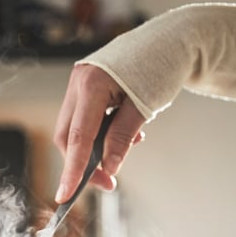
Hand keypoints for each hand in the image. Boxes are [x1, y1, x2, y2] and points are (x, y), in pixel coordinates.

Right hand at [53, 64, 145, 203]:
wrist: (169, 41)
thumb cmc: (159, 67)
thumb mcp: (143, 107)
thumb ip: (122, 138)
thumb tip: (109, 168)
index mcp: (91, 85)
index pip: (78, 138)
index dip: (72, 170)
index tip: (66, 195)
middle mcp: (78, 83)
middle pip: (69, 137)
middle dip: (84, 164)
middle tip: (108, 182)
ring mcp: (79, 85)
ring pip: (75, 131)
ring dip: (95, 150)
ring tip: (126, 149)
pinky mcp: (85, 89)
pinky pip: (84, 121)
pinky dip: (99, 136)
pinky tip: (122, 135)